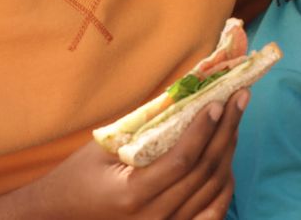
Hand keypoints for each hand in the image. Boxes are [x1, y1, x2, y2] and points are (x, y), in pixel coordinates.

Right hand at [5, 90, 247, 219]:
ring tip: (235, 119)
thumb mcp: (105, 147)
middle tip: (240, 99)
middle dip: (226, 130)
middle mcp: (152, 218)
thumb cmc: (79, 176)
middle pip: (204, 171)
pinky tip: (229, 155)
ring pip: (213, 187)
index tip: (218, 102)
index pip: (181, 161)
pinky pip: (213, 210)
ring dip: (229, 150)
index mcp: (131, 195)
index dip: (204, 130)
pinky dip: (226, 182)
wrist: (60, 215)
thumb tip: (188, 94)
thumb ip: (146, 126)